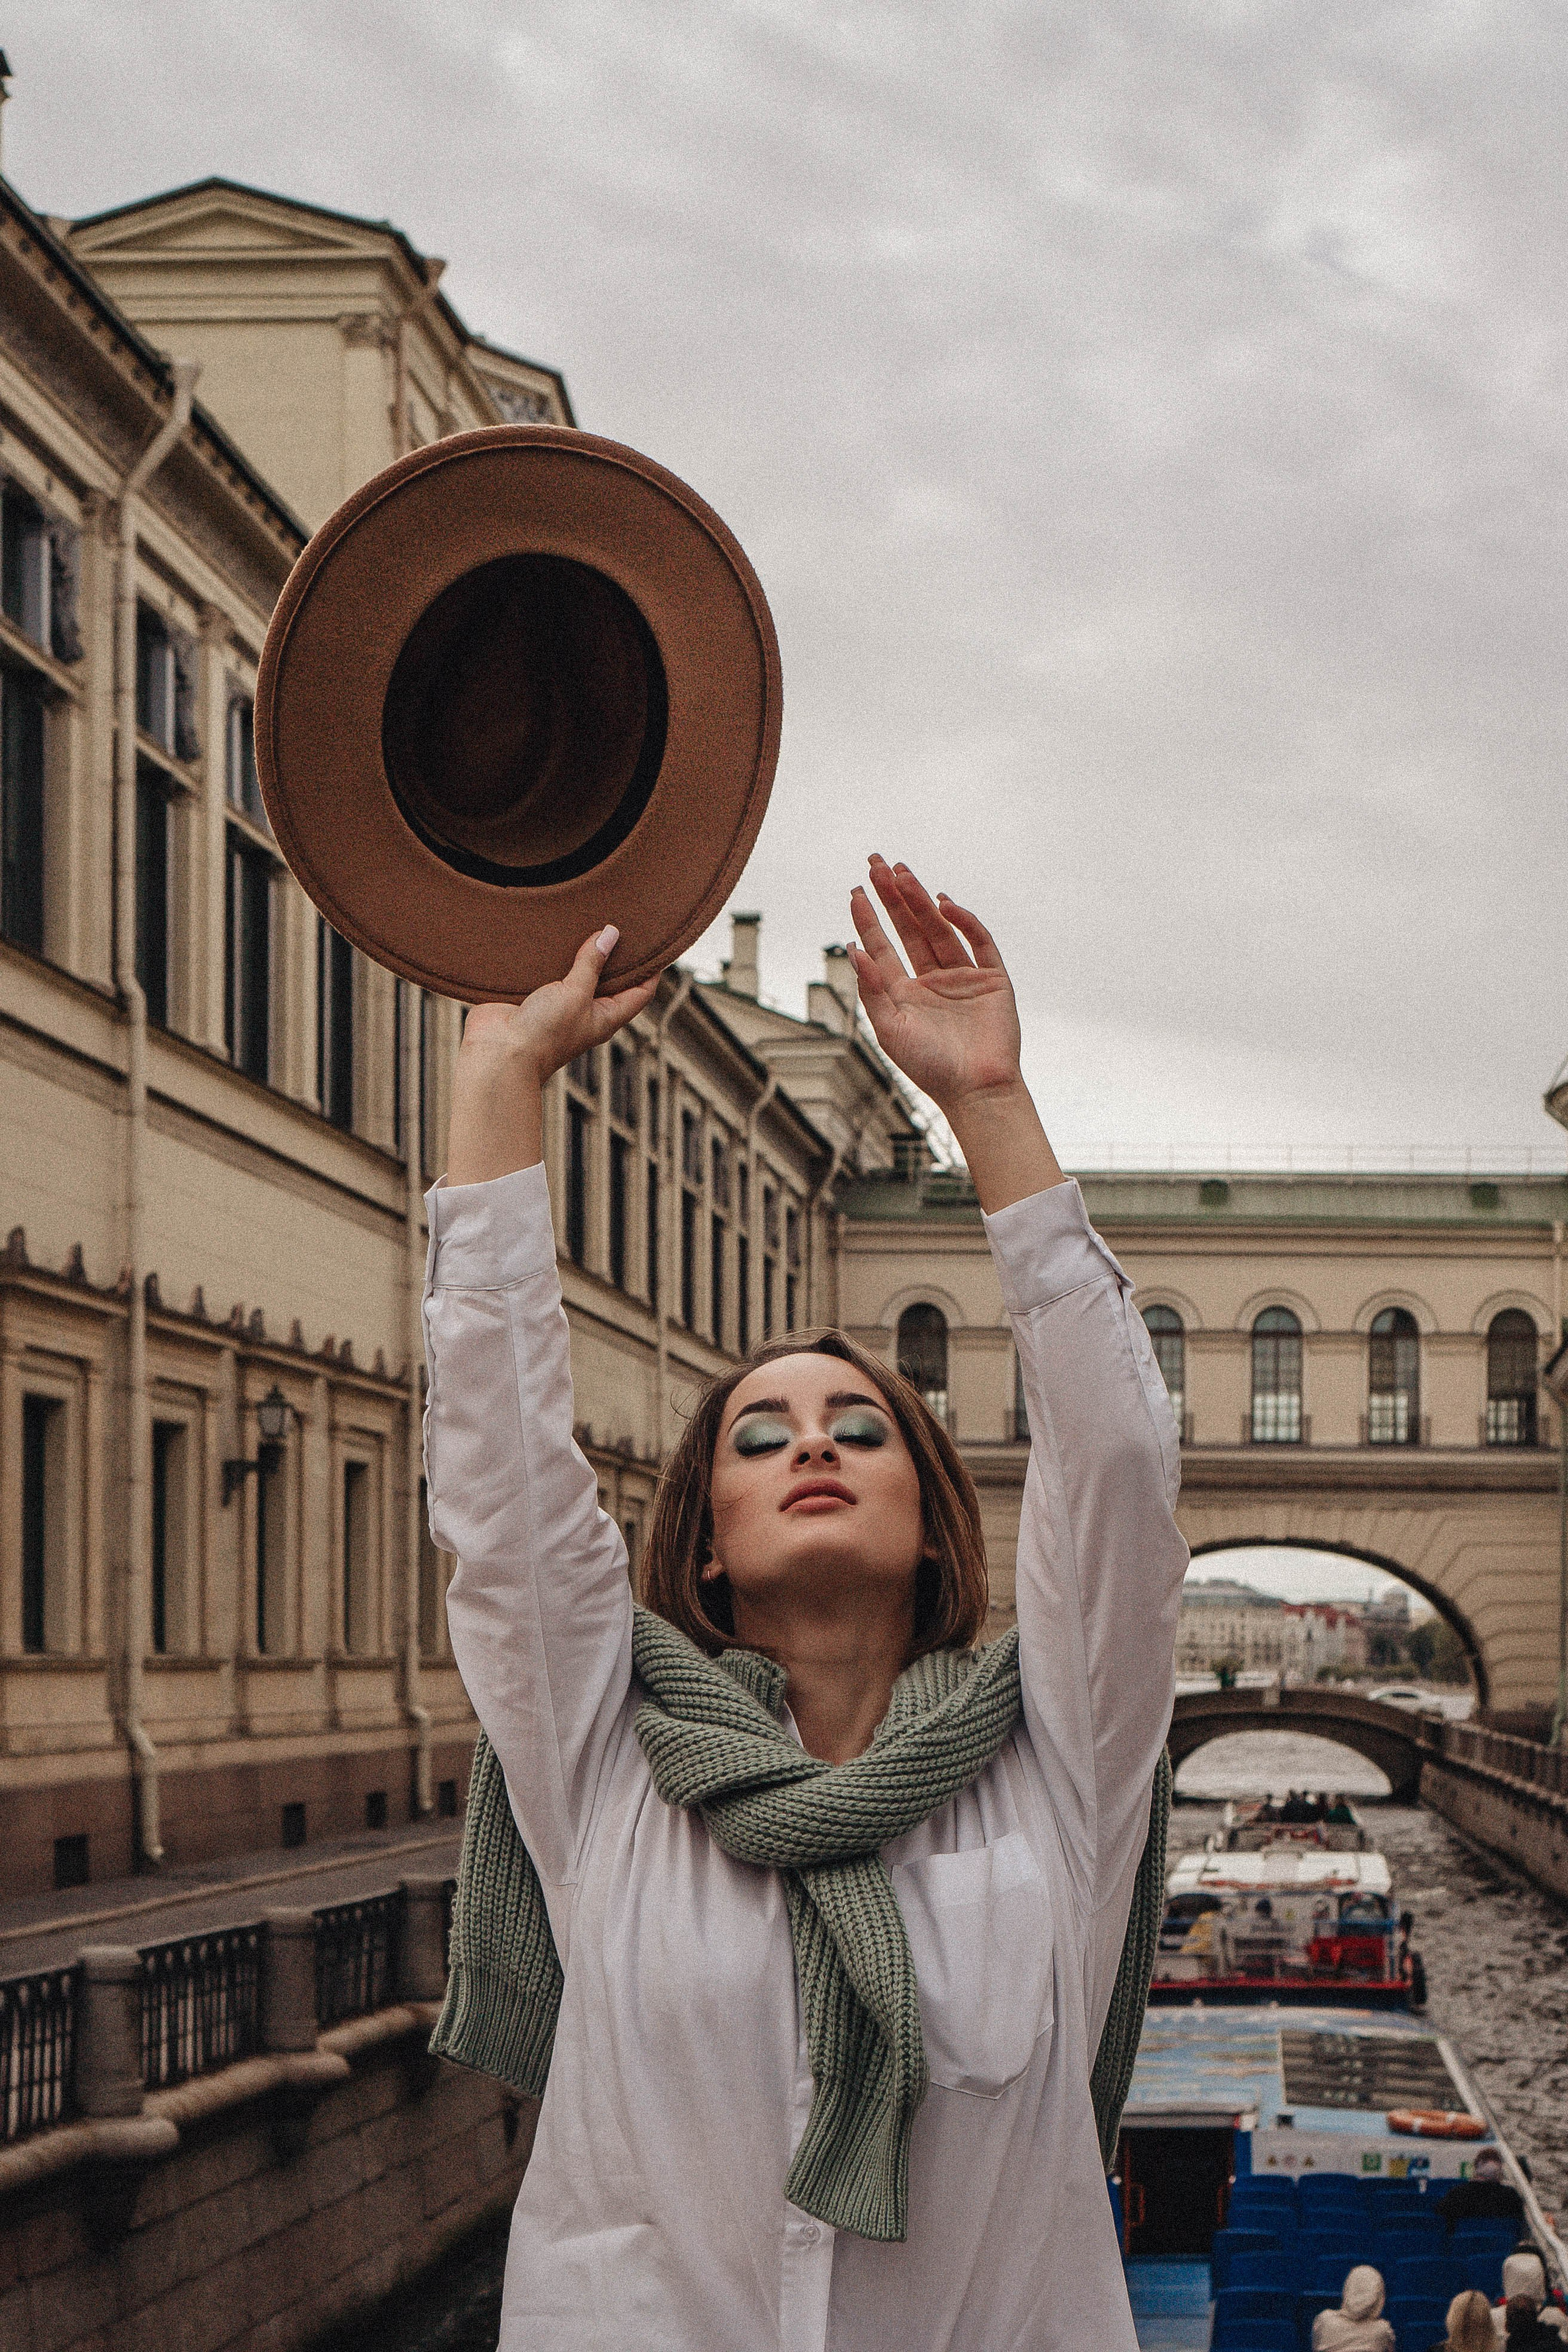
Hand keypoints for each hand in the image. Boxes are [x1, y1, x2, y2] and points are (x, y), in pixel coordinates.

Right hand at [447, 926, 657, 1185]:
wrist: (497, 1053)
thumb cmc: (543, 1034)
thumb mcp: (575, 994)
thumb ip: (591, 964)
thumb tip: (611, 934)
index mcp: (606, 1016)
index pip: (641, 990)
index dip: (652, 967)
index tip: (657, 939)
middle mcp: (585, 1009)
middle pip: (609, 977)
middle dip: (615, 952)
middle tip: (620, 918)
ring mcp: (558, 1002)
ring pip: (576, 971)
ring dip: (580, 949)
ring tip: (586, 916)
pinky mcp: (532, 995)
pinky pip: (547, 970)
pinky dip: (551, 953)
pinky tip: (551, 931)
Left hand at [847, 858, 1020, 1116]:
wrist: (975, 1089)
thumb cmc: (929, 1067)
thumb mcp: (890, 1028)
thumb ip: (872, 988)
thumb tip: (853, 949)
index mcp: (905, 993)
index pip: (883, 946)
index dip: (869, 919)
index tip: (855, 892)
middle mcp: (932, 980)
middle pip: (909, 929)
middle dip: (893, 897)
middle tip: (876, 863)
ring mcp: (963, 977)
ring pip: (939, 929)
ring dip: (920, 900)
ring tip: (901, 873)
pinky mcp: (992, 979)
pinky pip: (977, 941)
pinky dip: (963, 920)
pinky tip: (943, 903)